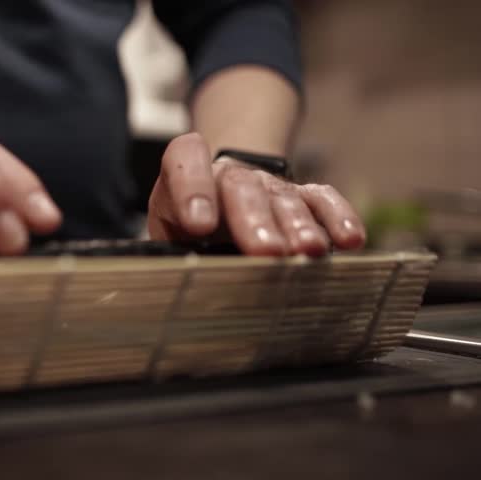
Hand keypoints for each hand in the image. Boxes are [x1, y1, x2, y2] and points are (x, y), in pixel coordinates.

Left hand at [147, 133, 365, 254]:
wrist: (216, 203)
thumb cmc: (184, 233)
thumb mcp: (167, 241)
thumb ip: (172, 252)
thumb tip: (182, 283)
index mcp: (182, 182)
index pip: (184, 161)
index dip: (192, 187)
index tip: (198, 225)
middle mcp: (229, 177)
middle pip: (240, 185)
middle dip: (254, 218)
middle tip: (265, 251)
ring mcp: (267, 185)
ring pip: (282, 196)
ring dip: (296, 224)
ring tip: (306, 251)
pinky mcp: (302, 197)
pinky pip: (322, 200)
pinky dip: (337, 218)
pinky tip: (350, 240)